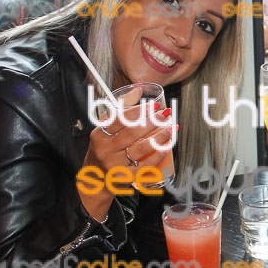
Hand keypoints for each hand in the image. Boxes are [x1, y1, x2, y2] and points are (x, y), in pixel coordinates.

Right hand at [79, 86, 174, 219]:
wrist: (95, 179)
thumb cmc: (104, 150)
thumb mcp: (105, 129)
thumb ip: (119, 110)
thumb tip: (138, 89)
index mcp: (99, 135)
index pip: (120, 119)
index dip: (138, 111)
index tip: (154, 105)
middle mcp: (106, 150)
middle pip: (132, 133)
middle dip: (152, 121)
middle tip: (165, 114)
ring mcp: (115, 165)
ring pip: (141, 148)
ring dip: (159, 136)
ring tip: (172, 127)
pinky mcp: (125, 178)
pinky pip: (145, 166)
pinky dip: (158, 155)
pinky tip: (167, 146)